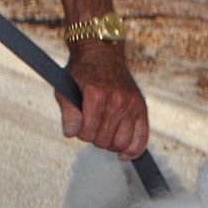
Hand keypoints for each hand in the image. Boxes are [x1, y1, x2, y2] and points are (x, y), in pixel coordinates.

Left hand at [58, 42, 148, 158]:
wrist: (102, 53)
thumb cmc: (82, 74)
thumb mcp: (65, 89)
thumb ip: (67, 112)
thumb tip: (71, 134)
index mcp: (97, 95)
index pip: (87, 133)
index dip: (80, 132)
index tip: (80, 123)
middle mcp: (117, 100)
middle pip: (104, 141)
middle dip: (94, 137)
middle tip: (92, 125)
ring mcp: (131, 105)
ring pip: (121, 144)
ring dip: (110, 143)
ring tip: (105, 131)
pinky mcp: (141, 108)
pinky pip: (141, 140)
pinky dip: (132, 151)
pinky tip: (123, 154)